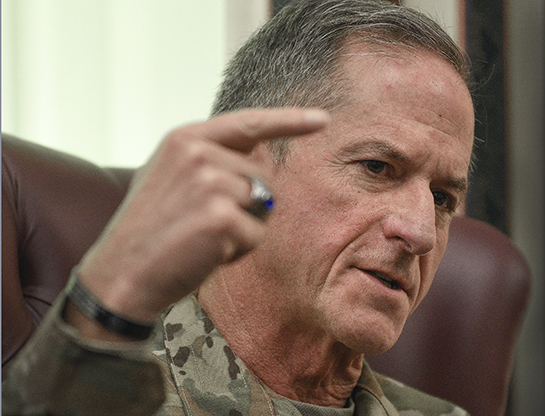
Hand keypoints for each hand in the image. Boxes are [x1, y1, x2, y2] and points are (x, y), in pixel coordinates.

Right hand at [71, 108, 328, 331]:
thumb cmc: (150, 230)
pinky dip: (238, 251)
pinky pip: (256, 235)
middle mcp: (199, 153)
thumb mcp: (170, 177)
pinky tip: (204, 253)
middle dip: (245, 206)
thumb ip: (209, 159)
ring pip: (263, 207)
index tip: (322, 119)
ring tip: (200, 238)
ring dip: (242, 230)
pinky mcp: (222, 217)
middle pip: (261, 178)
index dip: (289, 121)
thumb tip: (257, 156)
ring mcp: (211, 183)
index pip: (249, 123)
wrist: (120, 274)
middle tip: (200, 224)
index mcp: (185, 138)